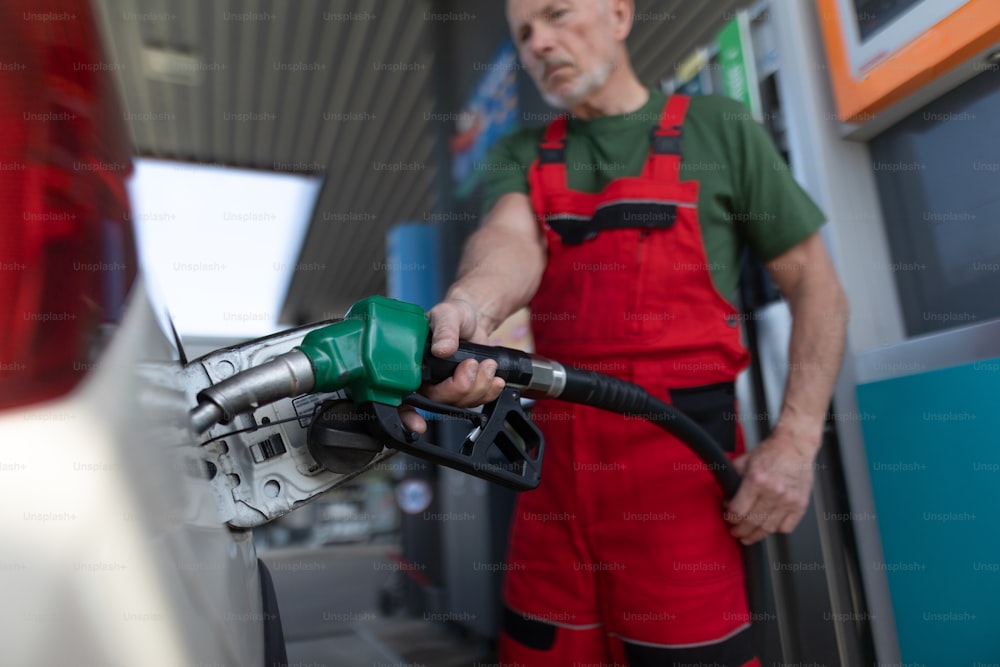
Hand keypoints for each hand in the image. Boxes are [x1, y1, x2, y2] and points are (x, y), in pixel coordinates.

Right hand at [398, 298, 504, 434]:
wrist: (473, 318)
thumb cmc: (453, 315)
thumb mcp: (447, 314)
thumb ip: (444, 329)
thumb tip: (442, 348)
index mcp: (413, 365)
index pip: (401, 397)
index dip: (406, 415)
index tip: (417, 423)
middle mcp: (427, 380)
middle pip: (438, 402)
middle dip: (460, 388)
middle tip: (471, 365)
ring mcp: (446, 387)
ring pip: (460, 404)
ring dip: (479, 386)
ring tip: (487, 364)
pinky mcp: (465, 389)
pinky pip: (476, 401)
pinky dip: (489, 391)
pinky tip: (494, 378)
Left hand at [723, 430, 817, 544]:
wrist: (795, 445)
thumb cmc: (770, 452)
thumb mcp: (743, 461)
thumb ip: (732, 479)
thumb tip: (725, 498)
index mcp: (756, 480)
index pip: (738, 510)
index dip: (730, 518)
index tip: (728, 519)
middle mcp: (773, 492)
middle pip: (752, 522)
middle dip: (740, 531)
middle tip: (735, 532)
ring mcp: (788, 500)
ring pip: (768, 528)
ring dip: (755, 536)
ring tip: (748, 537)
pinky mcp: (800, 504)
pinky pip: (787, 527)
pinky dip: (776, 530)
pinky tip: (769, 527)